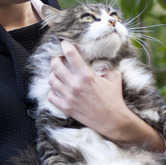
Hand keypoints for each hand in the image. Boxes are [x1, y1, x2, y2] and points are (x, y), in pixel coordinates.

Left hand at [48, 41, 164, 151]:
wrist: (113, 121)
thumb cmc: (114, 99)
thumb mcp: (114, 77)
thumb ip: (105, 67)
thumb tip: (100, 60)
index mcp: (86, 76)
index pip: (71, 55)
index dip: (65, 46)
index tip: (64, 43)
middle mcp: (75, 85)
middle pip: (55, 66)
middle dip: (55, 58)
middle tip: (58, 58)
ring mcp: (68, 97)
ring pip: (51, 80)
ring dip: (54, 74)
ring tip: (58, 73)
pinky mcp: (66, 108)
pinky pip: (51, 96)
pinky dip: (52, 91)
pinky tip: (58, 88)